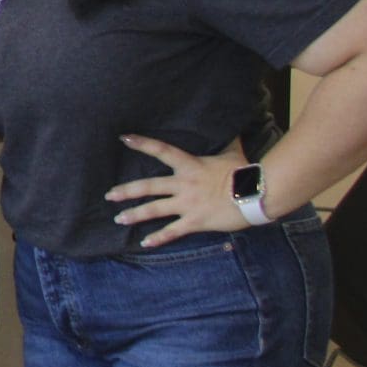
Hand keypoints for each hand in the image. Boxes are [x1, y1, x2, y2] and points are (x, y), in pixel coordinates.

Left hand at [106, 135, 250, 247]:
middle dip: (127, 191)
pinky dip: (158, 238)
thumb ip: (226, 140)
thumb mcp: (232, 152)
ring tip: (119, 218)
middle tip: (109, 195)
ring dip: (135, 214)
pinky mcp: (195, 221)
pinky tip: (145, 242)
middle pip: (149, 186)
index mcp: (190, 166)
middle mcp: (183, 185)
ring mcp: (187, 204)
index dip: (142, 144)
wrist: (257, 195)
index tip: (124, 139)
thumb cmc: (245, 172)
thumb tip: (231, 124)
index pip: (162, 151)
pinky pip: (172, 231)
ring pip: (155, 209)